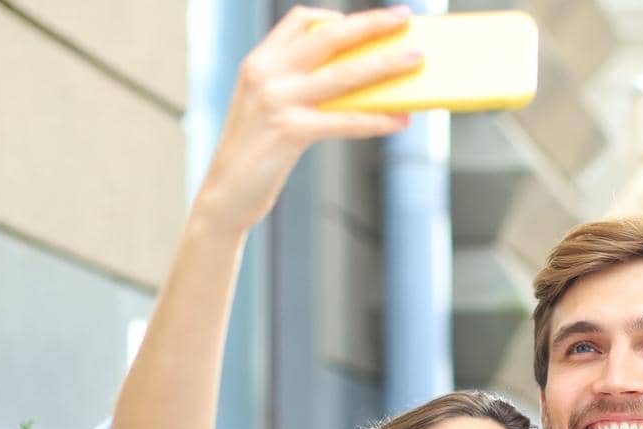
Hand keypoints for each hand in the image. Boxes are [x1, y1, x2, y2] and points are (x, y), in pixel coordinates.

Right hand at [194, 5, 420, 233]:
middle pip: (329, 36)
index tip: (368, 19)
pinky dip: (377, 119)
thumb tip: (363, 83)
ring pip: (345, 75)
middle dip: (372, 24)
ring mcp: (276, 101)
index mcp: (259, 61)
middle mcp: (266, 73)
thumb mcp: (269, 108)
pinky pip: (346, 121)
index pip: (300, 20)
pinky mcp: (289, 132)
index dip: (337, 16)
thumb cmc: (256, 154)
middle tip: (405, 16)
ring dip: (386, 65)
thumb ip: (302, 87)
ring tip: (417, 61)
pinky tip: (399, 121)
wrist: (225, 196)